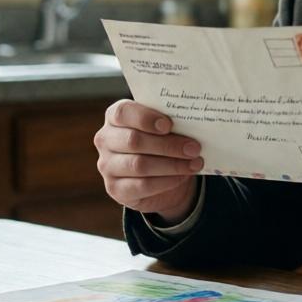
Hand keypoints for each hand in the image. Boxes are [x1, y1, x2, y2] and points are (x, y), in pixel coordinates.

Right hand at [94, 99, 203, 223]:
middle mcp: (105, 140)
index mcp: (115, 117)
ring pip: (139, 165)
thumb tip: (193, 123)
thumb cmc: (161, 141)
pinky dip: (167, 181)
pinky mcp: (115, 189)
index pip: (122, 112)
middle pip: (133, 141)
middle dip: (167, 145)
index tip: (169, 125)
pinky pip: (142, 186)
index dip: (145, 118)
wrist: (158, 175)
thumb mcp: (163, 128)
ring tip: (195, 163)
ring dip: (172, 164)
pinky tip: (183, 176)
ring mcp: (107, 166)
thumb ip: (170, 122)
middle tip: (194, 148)